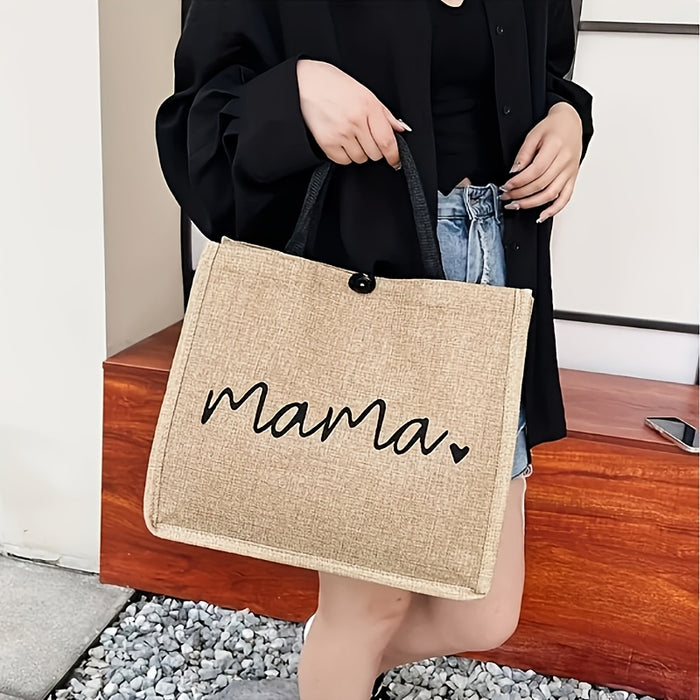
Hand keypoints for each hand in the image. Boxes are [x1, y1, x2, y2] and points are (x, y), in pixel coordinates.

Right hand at [296, 59, 409, 169]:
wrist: (304, 83)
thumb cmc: (334, 85)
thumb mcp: (364, 92)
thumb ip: (383, 114)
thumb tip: (399, 130)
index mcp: (368, 106)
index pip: (387, 141)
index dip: (394, 156)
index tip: (395, 162)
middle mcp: (355, 121)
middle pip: (375, 153)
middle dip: (374, 149)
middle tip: (364, 136)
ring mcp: (341, 133)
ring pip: (360, 158)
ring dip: (359, 151)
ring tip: (349, 134)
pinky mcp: (327, 143)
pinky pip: (344, 160)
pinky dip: (344, 155)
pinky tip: (340, 139)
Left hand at [499, 101, 582, 222]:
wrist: (571, 123)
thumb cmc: (553, 128)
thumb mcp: (534, 134)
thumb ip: (523, 153)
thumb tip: (514, 171)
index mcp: (555, 147)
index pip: (535, 171)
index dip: (518, 181)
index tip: (506, 186)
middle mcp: (565, 161)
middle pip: (541, 184)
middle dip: (520, 194)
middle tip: (506, 196)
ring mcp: (570, 172)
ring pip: (551, 194)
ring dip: (532, 204)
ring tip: (516, 205)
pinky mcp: (572, 178)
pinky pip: (565, 198)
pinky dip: (554, 210)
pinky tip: (541, 215)